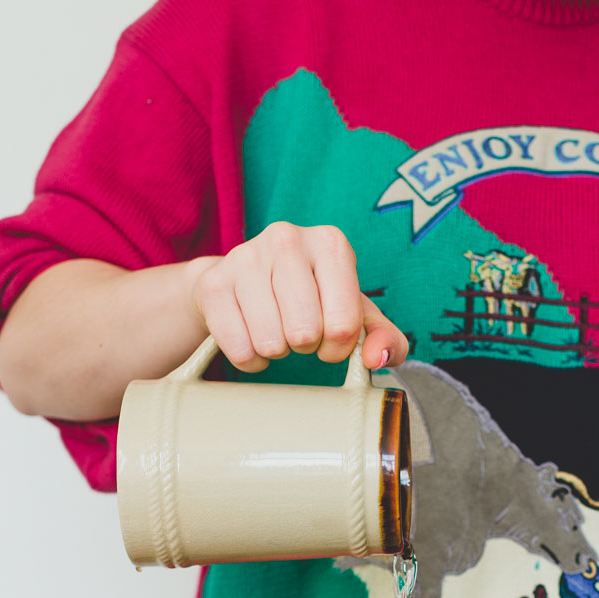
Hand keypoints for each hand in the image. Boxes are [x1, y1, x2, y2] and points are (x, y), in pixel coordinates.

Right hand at [191, 223, 408, 373]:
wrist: (245, 283)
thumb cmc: (312, 300)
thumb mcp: (355, 316)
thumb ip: (385, 339)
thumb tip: (377, 359)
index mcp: (331, 244)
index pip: (344, 324)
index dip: (338, 347)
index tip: (330, 337)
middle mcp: (287, 239)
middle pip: (305, 334)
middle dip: (305, 347)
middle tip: (300, 332)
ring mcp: (245, 257)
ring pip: (270, 343)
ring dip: (276, 351)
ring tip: (276, 330)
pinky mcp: (212, 284)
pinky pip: (239, 349)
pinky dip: (249, 358)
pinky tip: (251, 336)